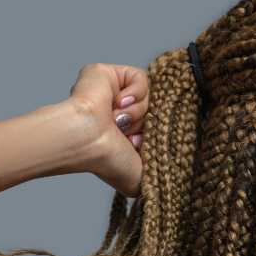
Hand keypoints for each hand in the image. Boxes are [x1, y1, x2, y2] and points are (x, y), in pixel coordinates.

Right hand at [67, 63, 147, 197]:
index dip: (148, 135)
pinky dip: (136, 91)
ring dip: (137, 110)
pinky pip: (139, 77)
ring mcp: (110, 93)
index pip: (151, 127)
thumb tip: (166, 182)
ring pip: (147, 94)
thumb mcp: (137, 177)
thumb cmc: (108, 160)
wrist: (89, 140)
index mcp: (120, 135)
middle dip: (143, 123)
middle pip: (152, 109)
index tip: (136, 146)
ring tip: (117, 120)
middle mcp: (115, 114)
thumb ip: (154, 178)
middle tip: (127, 134)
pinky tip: (120, 102)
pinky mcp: (106, 73)